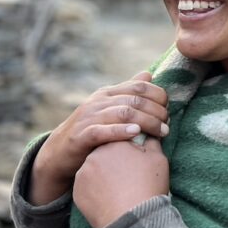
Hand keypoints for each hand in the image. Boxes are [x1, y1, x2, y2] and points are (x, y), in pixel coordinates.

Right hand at [29, 72, 168, 204]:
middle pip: (135, 100)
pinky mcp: (81, 136)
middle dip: (156, 111)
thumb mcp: (109, 109)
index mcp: (107, 94)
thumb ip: (128, 93)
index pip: (138, 86)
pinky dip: (121, 131)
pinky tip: (136, 133)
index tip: (168, 109)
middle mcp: (98, 102)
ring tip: (161, 132)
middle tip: (168, 124)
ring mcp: (89, 118)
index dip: (158, 96)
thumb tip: (148, 75)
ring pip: (123, 113)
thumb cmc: (91, 131)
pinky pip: (103, 131)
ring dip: (146, 122)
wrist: (59, 153)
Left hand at [73, 137, 169, 227]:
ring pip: (96, 171)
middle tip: (130, 179)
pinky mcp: (78, 191)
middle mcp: (95, 155)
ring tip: (120, 191)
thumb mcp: (158, 159)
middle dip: (116, 163)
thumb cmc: (148, 187)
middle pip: (107, 155)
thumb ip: (152, 143)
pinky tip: (110, 199)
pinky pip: (88, 187)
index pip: (122, 140)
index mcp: (114, 143)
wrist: (132, 218)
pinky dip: (97, 191)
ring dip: (105, 177)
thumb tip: (149, 136)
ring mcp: (83, 173)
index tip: (140, 164)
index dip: (132, 152)